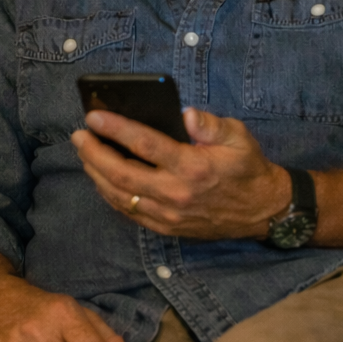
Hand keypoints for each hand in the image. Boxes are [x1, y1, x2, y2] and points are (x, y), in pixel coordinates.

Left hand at [71, 107, 290, 239]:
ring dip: (96, 174)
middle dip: (94, 153)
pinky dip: (110, 195)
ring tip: (84, 153)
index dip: (115, 128)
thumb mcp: (238, 137)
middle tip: (79, 135)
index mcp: (192, 167)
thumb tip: (185, 114)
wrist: (263, 211)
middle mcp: (176, 193)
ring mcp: (169, 214)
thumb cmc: (247, 168)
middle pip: (122, 173)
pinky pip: (129, 212)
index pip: (145, 144)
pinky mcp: (167, 227)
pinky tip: (100, 178)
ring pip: (120, 195)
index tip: (94, 116)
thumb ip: (211, 124)